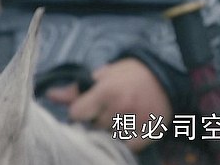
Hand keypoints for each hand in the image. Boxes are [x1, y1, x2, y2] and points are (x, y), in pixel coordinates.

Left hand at [46, 58, 172, 151]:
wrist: (169, 77)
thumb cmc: (134, 73)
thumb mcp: (106, 74)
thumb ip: (78, 88)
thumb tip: (51, 95)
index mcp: (107, 91)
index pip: (77, 113)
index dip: (80, 111)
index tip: (87, 109)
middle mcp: (120, 108)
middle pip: (93, 127)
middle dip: (97, 120)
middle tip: (109, 110)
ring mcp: (135, 123)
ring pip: (108, 137)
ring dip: (111, 130)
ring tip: (121, 118)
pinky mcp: (147, 134)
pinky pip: (126, 146)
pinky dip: (125, 140)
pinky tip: (130, 127)